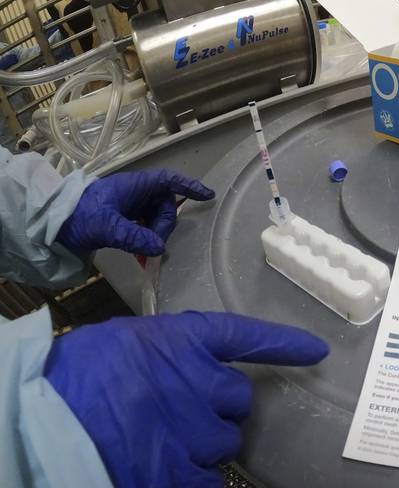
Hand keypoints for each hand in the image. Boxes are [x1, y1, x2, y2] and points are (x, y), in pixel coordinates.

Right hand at [44, 312, 328, 487]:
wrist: (38, 437)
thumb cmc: (71, 383)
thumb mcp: (120, 344)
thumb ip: (164, 350)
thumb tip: (186, 363)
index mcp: (181, 344)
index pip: (246, 337)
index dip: (283, 344)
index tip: (317, 351)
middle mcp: (200, 385)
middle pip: (239, 398)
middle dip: (220, 406)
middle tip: (182, 412)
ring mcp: (196, 434)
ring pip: (228, 442)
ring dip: (205, 444)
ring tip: (162, 443)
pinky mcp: (185, 479)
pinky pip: (212, 481)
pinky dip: (193, 479)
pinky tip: (163, 471)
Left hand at [56, 169, 214, 255]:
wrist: (48, 224)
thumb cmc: (76, 217)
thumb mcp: (105, 227)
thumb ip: (134, 236)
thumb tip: (160, 247)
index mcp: (133, 186)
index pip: (168, 181)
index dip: (189, 186)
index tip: (208, 196)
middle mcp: (133, 193)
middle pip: (165, 204)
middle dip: (165, 224)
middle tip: (155, 244)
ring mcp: (127, 205)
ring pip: (155, 216)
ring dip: (156, 233)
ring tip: (146, 252)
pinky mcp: (121, 218)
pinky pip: (144, 225)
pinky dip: (146, 238)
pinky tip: (141, 253)